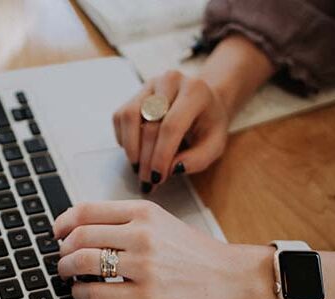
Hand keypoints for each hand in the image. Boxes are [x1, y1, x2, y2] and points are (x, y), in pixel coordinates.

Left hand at [53, 200, 279, 298]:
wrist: (230, 277)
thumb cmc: (195, 251)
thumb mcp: (161, 222)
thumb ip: (126, 221)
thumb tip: (85, 228)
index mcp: (143, 212)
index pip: (87, 210)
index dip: (63, 221)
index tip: (57, 231)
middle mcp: (141, 234)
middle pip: (80, 236)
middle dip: (62, 249)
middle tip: (61, 256)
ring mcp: (144, 265)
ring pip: (84, 262)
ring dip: (66, 269)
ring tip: (67, 274)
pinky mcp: (147, 296)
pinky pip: (98, 292)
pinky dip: (80, 293)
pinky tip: (81, 293)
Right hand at [113, 71, 228, 192]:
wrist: (203, 101)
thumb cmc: (208, 124)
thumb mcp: (215, 145)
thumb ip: (198, 159)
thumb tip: (172, 169)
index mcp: (195, 91)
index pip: (172, 125)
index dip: (161, 155)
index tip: (157, 177)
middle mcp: (170, 82)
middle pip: (150, 125)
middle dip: (146, 159)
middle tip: (147, 181)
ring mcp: (150, 85)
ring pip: (129, 117)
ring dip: (131, 148)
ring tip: (138, 168)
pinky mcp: (135, 93)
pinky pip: (120, 117)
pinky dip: (124, 139)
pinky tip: (136, 152)